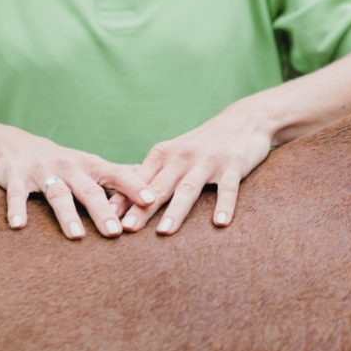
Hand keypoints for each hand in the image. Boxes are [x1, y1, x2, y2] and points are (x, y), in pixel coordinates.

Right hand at [0, 128, 155, 239]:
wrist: (13, 145)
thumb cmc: (62, 162)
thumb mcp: (90, 164)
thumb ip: (118, 174)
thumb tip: (150, 179)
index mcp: (90, 165)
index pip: (117, 175)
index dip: (134, 187)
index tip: (151, 201)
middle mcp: (69, 166)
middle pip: (89, 190)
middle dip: (103, 211)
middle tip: (115, 233)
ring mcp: (42, 170)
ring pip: (57, 194)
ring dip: (67, 215)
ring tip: (77, 236)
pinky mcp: (16, 176)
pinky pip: (17, 194)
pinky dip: (18, 209)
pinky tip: (19, 226)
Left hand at [108, 104, 271, 234]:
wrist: (243, 120)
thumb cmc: (202, 145)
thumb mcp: (175, 156)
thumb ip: (152, 178)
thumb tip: (120, 205)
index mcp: (164, 155)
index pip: (139, 181)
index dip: (123, 199)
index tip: (108, 218)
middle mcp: (182, 156)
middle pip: (159, 186)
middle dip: (142, 208)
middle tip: (127, 229)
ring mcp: (208, 160)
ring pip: (189, 188)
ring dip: (176, 210)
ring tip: (164, 231)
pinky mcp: (233, 164)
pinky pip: (228, 188)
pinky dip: (224, 205)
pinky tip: (220, 223)